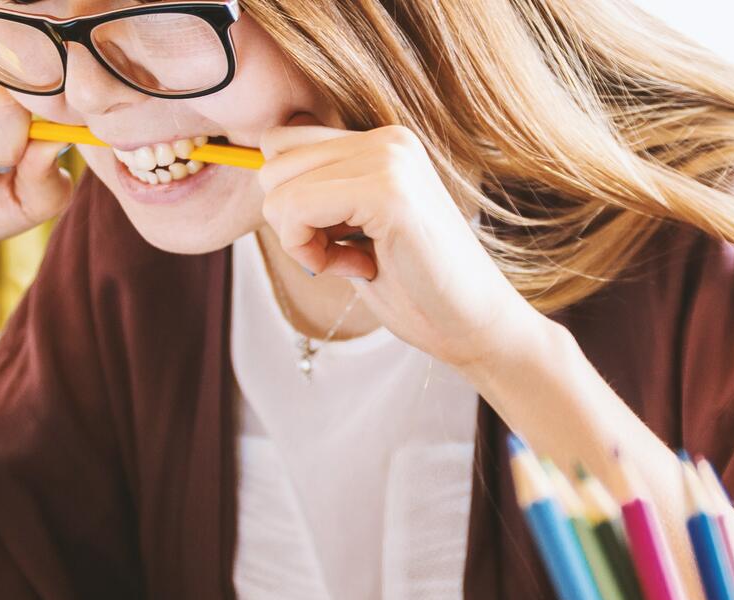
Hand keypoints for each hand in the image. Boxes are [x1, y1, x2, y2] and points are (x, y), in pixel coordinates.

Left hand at [256, 124, 549, 371]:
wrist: (475, 327)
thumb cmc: (415, 288)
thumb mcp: (355, 229)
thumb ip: (319, 195)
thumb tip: (258, 172)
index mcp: (383, 142)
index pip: (283, 142)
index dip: (290, 200)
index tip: (334, 239)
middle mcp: (387, 139)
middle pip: (272, 160)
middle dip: (291, 220)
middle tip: (342, 254)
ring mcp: (390, 159)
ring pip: (277, 186)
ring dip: (300, 238)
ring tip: (354, 260)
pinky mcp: (388, 192)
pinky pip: (296, 209)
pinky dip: (308, 250)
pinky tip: (356, 268)